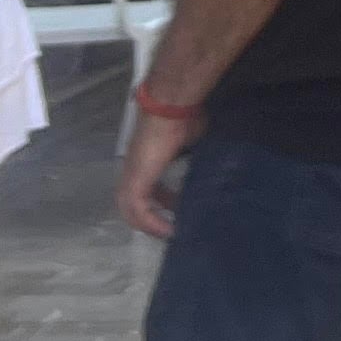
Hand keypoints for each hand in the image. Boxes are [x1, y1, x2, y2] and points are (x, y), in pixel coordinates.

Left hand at [118, 106, 201, 237]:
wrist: (170, 107)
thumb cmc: (183, 117)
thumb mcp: (192, 140)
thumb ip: (193, 154)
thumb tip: (209, 161)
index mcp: (145, 160)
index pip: (144, 187)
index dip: (158, 200)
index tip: (177, 209)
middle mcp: (133, 170)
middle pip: (131, 203)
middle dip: (149, 218)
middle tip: (170, 228)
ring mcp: (132, 175)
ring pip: (131, 210)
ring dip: (149, 225)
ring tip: (169, 233)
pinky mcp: (137, 181)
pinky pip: (139, 210)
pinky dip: (151, 223)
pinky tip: (169, 230)